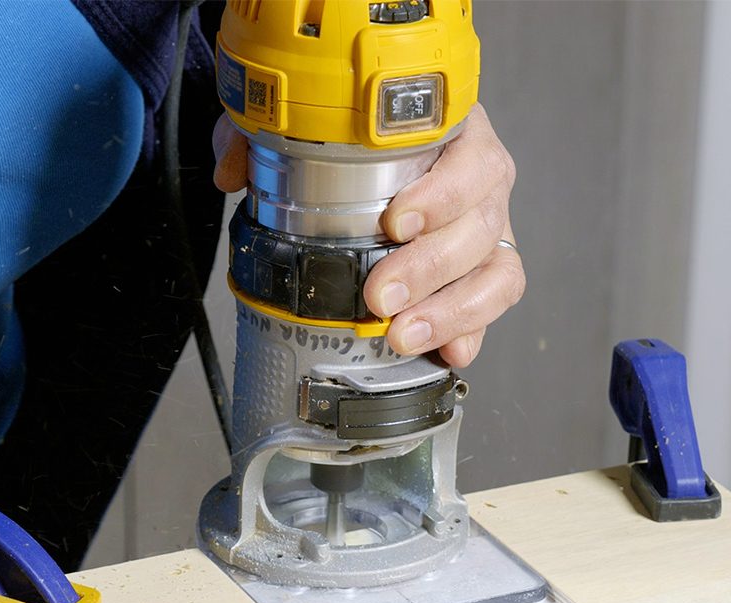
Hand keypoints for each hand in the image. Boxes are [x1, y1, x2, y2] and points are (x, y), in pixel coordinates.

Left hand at [212, 102, 524, 367]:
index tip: (396, 222)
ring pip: (496, 272)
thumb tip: (234, 170)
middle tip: (380, 295)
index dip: (439, 195)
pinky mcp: (488, 270)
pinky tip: (448, 352)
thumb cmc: (363, 136)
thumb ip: (267, 133)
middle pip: (478, 226)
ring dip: (450, 310)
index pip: (468, 161)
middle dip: (428, 268)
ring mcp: (490, 227)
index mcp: (454, 132)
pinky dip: (472, 329)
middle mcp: (482, 180)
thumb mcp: (309, 122)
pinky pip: (496, 301)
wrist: (390, 148)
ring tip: (403, 335)